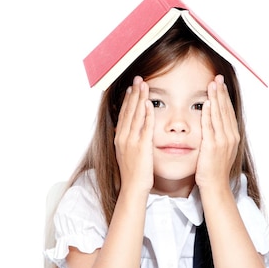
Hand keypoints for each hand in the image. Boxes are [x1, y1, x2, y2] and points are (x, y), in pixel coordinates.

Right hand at [114, 76, 154, 194]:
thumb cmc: (133, 173)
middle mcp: (123, 137)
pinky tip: (149, 103)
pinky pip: (145, 126)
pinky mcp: (141, 146)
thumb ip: (128, 141)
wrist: (133, 188)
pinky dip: (147, 113)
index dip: (127, 99)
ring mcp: (131, 141)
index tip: (131, 87)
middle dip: (133, 93)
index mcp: (119, 138)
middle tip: (138, 79)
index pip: (123, 114)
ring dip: (140, 98)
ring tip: (144, 84)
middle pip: (128, 110)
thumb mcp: (126, 154)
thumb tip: (129, 132)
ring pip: (136, 114)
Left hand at [195, 75, 239, 190]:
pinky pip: (210, 126)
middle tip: (217, 78)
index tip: (221, 83)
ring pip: (219, 115)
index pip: (228, 111)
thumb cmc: (214, 169)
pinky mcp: (213, 146)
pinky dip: (209, 114)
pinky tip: (206, 104)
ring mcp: (223, 141)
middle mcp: (230, 137)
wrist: (215, 186)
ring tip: (212, 85)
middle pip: (225, 110)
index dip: (224, 96)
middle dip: (221, 92)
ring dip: (215, 98)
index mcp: (233, 136)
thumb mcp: (221, 149)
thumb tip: (215, 123)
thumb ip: (219, 135)